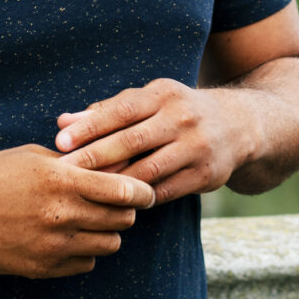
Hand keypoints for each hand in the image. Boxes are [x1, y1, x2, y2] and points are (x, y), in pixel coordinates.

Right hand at [0, 144, 152, 278]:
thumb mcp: (35, 156)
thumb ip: (76, 163)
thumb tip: (115, 163)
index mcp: (62, 180)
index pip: (124, 190)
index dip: (142, 190)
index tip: (146, 191)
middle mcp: (61, 214)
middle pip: (123, 219)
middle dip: (126, 211)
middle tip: (118, 203)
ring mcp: (52, 245)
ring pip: (109, 245)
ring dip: (108, 232)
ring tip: (93, 220)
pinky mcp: (42, 268)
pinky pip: (85, 264)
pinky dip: (86, 251)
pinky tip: (71, 237)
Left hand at [54, 78, 259, 204]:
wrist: (239, 124)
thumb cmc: (177, 111)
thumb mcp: (149, 101)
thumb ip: (106, 112)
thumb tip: (62, 122)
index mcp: (163, 94)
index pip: (121, 110)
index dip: (89, 127)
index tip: (60, 143)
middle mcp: (181, 117)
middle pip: (132, 141)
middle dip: (95, 158)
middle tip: (64, 173)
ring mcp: (196, 147)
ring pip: (148, 171)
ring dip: (116, 184)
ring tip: (87, 194)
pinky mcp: (206, 174)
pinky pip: (166, 191)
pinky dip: (141, 198)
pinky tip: (119, 204)